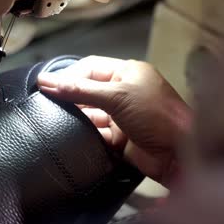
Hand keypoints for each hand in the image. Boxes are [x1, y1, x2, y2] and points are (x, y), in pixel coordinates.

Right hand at [38, 56, 191, 185]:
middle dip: (69, 97)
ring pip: (90, 113)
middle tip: (45, 103)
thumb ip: (80, 90)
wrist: (179, 155)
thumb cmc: (156, 116)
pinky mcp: (120, 138)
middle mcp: (124, 92)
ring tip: (55, 120)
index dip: (67, 76)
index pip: (90, 68)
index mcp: (128, 73)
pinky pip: (96, 133)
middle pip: (88, 91)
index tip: (44, 85)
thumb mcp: (116, 96)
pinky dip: (85, 135)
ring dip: (76, 117)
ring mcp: (122, 116)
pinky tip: (72, 136)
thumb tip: (48, 82)